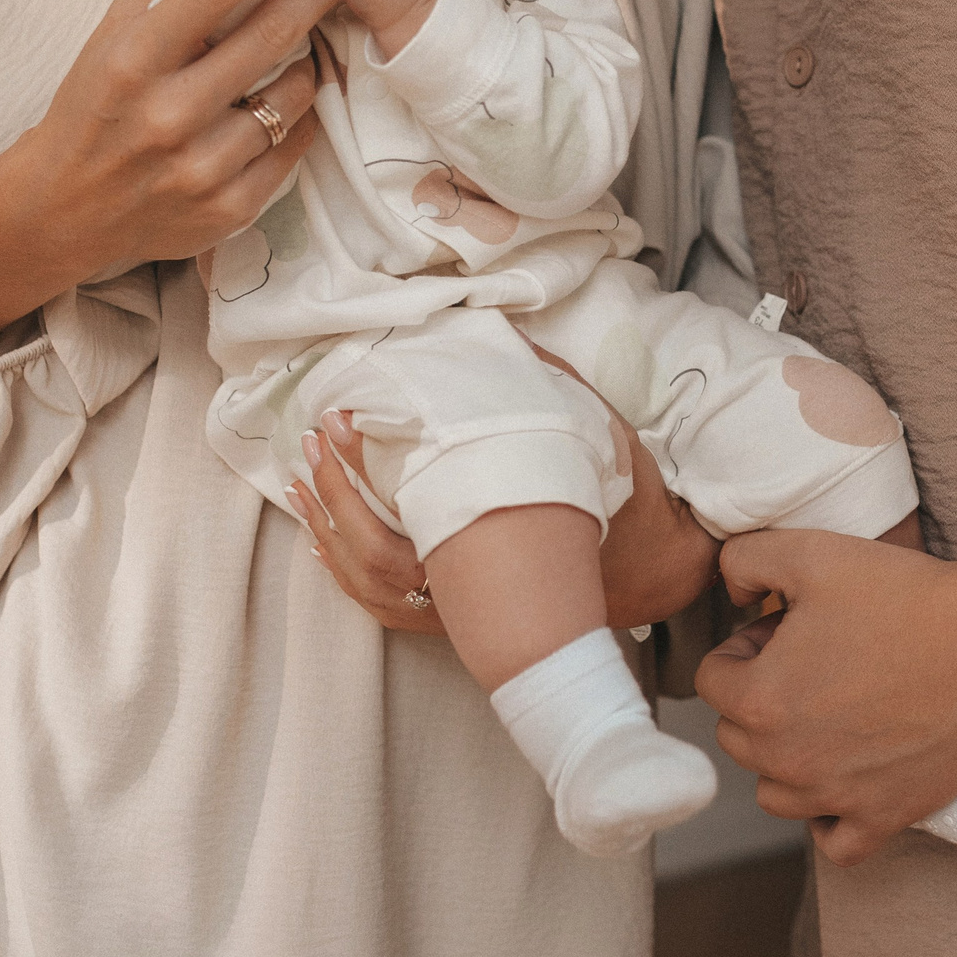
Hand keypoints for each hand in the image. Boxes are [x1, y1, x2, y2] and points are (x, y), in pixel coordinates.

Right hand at [0, 0, 340, 352]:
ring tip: (302, 48)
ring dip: (309, 61)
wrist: (63, 210)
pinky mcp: (229, 209)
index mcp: (133, 59)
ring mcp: (202, 167)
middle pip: (272, 33)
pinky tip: (285, 103)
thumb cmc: (91, 108)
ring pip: (294, 94)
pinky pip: (293, 145)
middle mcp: (168, 114)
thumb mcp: (107, 37)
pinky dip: (298, 116)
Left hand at [295, 404, 719, 636]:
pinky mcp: (459, 621)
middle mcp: (474, 586)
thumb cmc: (627, 503)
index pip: (408, 509)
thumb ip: (552, 383)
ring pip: (373, 582)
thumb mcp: (601, 430)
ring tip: (303, 480)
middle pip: (376, 554)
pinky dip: (345, 571)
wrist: (654, 570)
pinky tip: (323, 540)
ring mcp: (463, 611)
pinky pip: (384, 604)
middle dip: (337, 494)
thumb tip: (506, 336)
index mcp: (499, 537)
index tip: (340, 422)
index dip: (362, 470)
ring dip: (330, 528)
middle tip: (315, 438)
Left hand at [696, 531, 956, 866]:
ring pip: (774, 790)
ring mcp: (837, 798)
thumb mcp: (810, 551)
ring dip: (786, 753)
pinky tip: (844, 776)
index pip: (713, 678)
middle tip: (817, 658)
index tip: (788, 627)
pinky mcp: (885, 818)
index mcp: (761, 701)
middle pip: (738, 734)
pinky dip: (827, 816)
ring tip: (832, 709)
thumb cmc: (905, 595)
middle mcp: (789, 761)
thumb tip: (730, 590)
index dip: (746, 645)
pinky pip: (833, 843)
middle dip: (762, 694)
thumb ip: (744, 559)